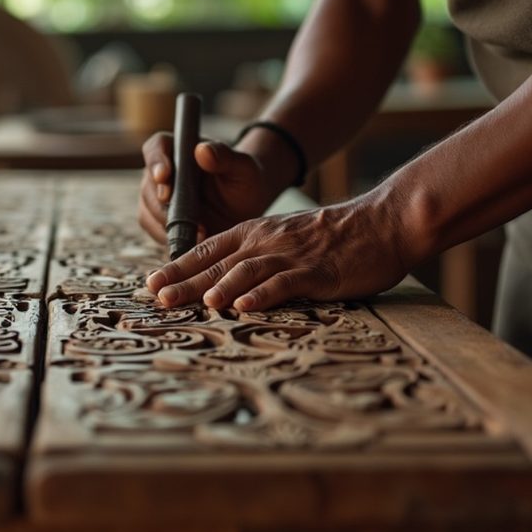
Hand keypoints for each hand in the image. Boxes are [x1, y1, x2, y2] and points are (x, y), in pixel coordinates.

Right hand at [138, 132, 276, 242]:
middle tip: (186, 218)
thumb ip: (224, 157)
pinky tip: (192, 242)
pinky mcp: (159, 220)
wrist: (244, 206)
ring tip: (198, 233)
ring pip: (147, 211)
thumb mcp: (241, 167)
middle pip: (148, 186)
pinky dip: (170, 238)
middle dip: (163, 205)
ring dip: (168, 225)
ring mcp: (157, 197)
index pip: (156, 148)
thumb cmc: (243, 179)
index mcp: (178, 149)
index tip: (164, 176)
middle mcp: (161, 171)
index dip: (156, 161)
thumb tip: (202, 150)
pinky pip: (154, 230)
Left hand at [145, 194, 412, 309]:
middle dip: (186, 281)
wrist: (381, 223)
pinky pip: (286, 283)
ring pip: (247, 270)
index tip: (150, 284)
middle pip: (218, 262)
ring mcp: (291, 256)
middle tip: (159, 298)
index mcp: (255, 233)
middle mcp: (266, 242)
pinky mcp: (318, 272)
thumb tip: (222, 283)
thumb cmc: (331, 238)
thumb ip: (254, 257)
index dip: (177, 266)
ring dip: (221, 286)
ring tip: (199, 303)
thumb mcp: (284, 240)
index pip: (206, 249)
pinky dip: (264, 295)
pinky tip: (245, 307)